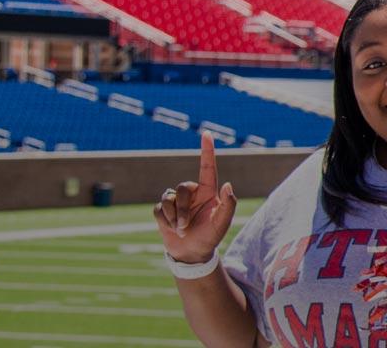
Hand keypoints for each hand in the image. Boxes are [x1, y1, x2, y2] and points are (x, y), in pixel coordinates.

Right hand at [153, 133, 236, 265]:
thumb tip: (227, 185)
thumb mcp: (222, 223)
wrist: (192, 252)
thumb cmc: (210, 236)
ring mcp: (176, 200)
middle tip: (186, 226)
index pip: (207, 167)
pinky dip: (164, 221)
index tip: (207, 133)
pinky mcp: (162, 209)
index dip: (207, 150)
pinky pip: (158, 209)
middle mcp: (192, 192)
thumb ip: (228, 204)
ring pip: (168, 198)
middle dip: (183, 209)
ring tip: (181, 229)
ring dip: (173, 217)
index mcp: (208, 191)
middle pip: (182, 188)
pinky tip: (171, 228)